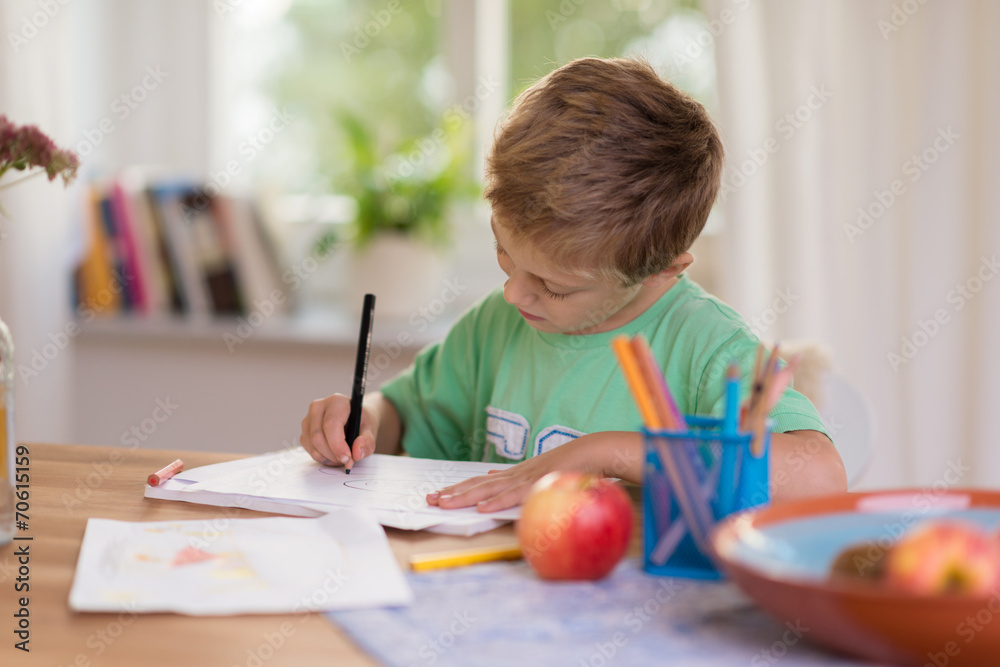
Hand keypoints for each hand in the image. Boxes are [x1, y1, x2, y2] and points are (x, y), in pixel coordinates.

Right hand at [299, 393, 378, 470]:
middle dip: (333, 454)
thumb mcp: (370, 429)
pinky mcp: (304, 432)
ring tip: (343, 457)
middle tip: (347, 461)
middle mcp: (318, 407)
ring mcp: (308, 419)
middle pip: (318, 436)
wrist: (354, 419)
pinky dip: (322, 458)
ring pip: (312, 445)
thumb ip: (367, 441)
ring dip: (328, 458)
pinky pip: (309, 450)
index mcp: (336, 401)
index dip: (337, 445)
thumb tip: (357, 452)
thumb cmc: (361, 422)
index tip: (347, 458)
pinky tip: (334, 455)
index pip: (330, 424)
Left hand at [426, 432, 640, 511]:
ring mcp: (527, 478)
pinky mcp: (539, 484)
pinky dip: (497, 501)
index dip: (459, 489)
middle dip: (453, 493)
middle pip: (478, 485)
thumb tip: (489, 475)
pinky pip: (515, 495)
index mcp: (515, 474)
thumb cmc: (571, 465)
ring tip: (444, 502)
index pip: (481, 483)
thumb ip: (514, 477)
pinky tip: (481, 506)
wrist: (595, 451)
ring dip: (466, 497)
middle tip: (429, 500)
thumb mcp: (538, 471)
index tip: (439, 494)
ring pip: (490, 489)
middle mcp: (516, 474)